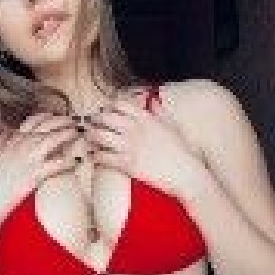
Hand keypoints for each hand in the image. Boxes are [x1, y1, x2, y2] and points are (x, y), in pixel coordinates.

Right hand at [0, 112, 79, 231]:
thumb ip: (0, 143)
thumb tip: (8, 132)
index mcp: (11, 141)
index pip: (31, 122)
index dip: (46, 117)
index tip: (54, 116)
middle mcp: (20, 146)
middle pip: (46, 127)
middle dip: (61, 122)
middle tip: (72, 122)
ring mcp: (28, 159)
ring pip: (53, 140)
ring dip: (67, 135)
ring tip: (77, 135)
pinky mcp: (35, 174)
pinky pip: (57, 164)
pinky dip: (68, 161)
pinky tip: (76, 161)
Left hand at [85, 93, 205, 200]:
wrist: (186, 173)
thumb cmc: (182, 151)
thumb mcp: (172, 126)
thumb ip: (160, 111)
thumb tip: (153, 101)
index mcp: (146, 118)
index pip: (120, 104)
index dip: (109, 106)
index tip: (106, 111)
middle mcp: (136, 129)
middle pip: (105, 117)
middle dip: (96, 119)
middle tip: (92, 123)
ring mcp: (130, 146)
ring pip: (100, 136)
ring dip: (92, 136)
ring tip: (89, 139)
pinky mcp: (127, 164)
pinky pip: (103, 157)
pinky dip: (96, 156)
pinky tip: (95, 156)